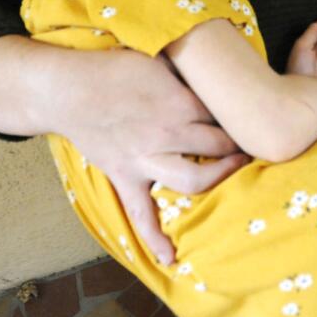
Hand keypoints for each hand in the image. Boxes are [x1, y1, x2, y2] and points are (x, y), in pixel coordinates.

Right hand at [54, 47, 250, 265]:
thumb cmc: (113, 67)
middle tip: (250, 143)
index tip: (251, 115)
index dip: (240, 114)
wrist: (66, 88)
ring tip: (234, 173)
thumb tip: (216, 64)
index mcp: (180, 103)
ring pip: (194, 182)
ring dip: (219, 180)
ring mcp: (146, 160)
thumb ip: (187, 69)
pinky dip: (154, 238)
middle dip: (239, 145)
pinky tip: (171, 258)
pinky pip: (140, 214)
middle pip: (218, 147)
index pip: (223, 114)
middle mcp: (168, 135)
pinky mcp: (125, 177)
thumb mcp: (157, 57)